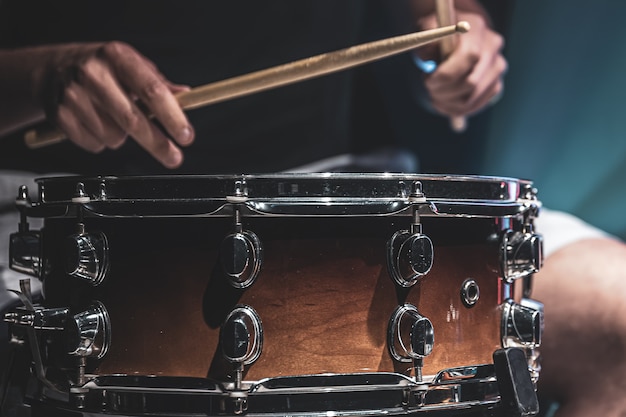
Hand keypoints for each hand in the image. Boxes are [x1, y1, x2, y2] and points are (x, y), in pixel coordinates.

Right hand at [42, 42, 193, 167]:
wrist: (51, 69)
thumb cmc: (101, 68)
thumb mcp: (130, 64)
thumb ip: (158, 83)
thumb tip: (186, 95)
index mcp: (118, 57)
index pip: (152, 91)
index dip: (172, 117)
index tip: (186, 136)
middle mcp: (94, 74)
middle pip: (133, 120)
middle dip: (158, 144)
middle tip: (174, 157)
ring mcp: (74, 95)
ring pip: (114, 138)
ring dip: (122, 137)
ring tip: (114, 119)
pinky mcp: (60, 116)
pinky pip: (95, 145)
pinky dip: (102, 142)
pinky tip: (95, 123)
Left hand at [417, 11, 506, 117]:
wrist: (455, 36)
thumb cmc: (437, 35)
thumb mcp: (427, 31)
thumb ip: (427, 42)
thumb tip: (430, 56)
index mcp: (477, 28)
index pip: (470, 56)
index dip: (447, 74)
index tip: (428, 80)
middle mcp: (493, 46)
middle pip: (472, 82)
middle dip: (445, 92)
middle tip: (429, 89)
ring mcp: (497, 67)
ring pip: (472, 98)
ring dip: (448, 102)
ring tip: (434, 94)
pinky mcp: (495, 84)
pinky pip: (476, 105)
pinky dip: (456, 109)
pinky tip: (444, 102)